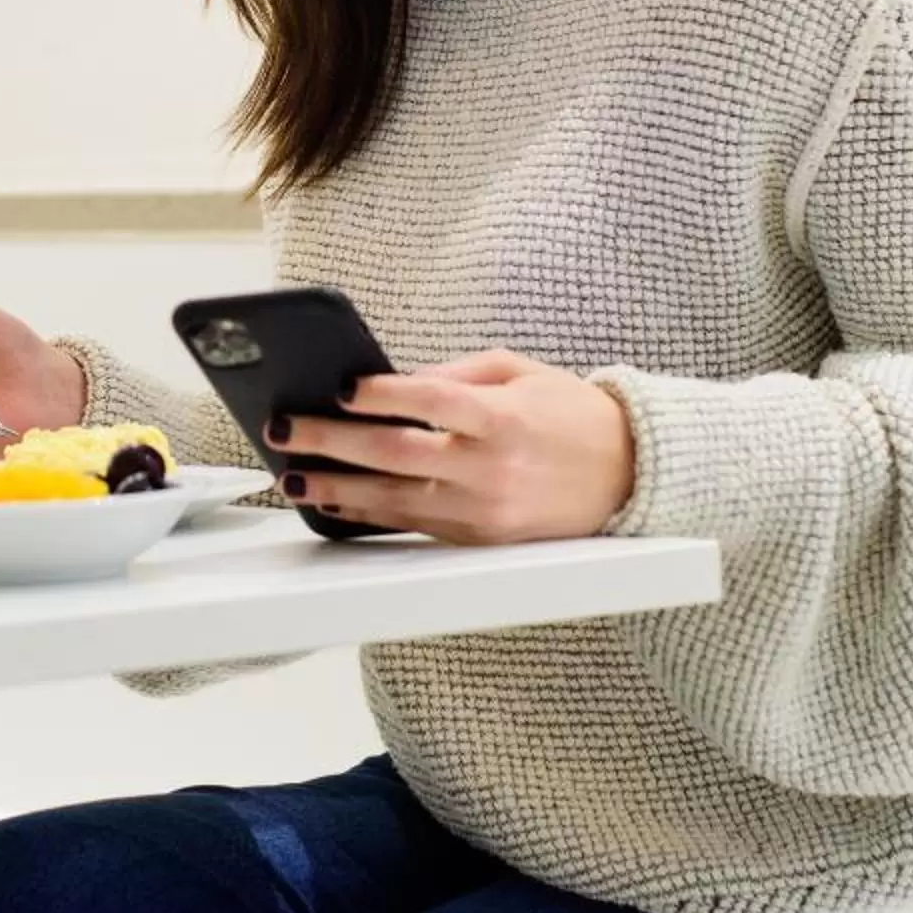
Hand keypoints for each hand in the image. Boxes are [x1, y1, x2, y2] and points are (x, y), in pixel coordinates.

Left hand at [267, 348, 636, 544]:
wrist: (628, 476)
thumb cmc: (571, 415)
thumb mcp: (520, 373)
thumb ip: (456, 375)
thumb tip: (392, 382)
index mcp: (501, 418)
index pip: (430, 402)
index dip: (382, 394)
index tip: (340, 386)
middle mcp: (489, 468)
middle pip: (395, 453)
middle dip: (331, 441)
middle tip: (284, 430)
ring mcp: (483, 510)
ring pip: (393, 500)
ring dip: (336, 488)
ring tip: (292, 477)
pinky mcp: (479, 539)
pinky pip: (413, 524)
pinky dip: (369, 514)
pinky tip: (336, 501)